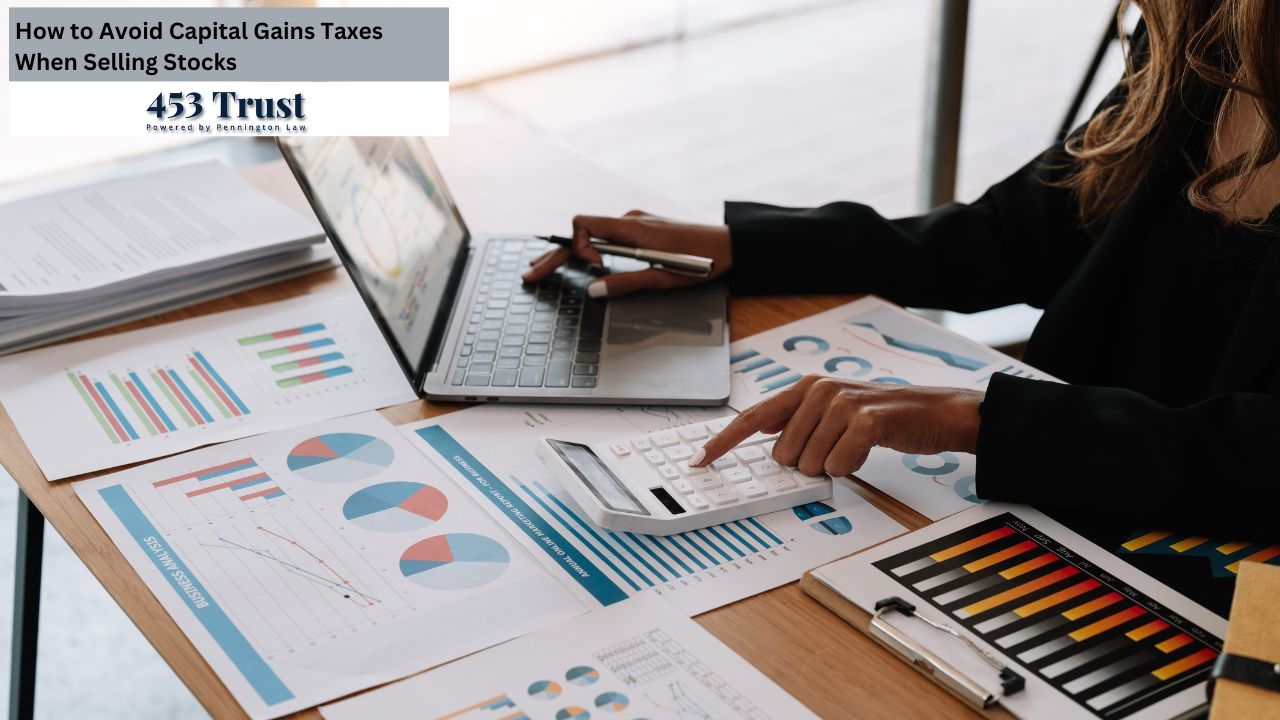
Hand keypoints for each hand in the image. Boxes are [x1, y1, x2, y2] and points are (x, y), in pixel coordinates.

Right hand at [522, 210, 732, 297]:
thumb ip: (626, 283)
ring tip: (545, 268)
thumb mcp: (663, 279)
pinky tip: (580, 261)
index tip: (594, 269)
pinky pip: (607, 235)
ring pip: (592, 234)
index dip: (578, 247)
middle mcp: (630, 221)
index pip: (584, 224)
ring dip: (570, 251)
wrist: (731, 245)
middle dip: (555, 254)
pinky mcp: (642, 229)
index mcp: (632, 229)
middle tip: (531, 274)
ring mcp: (635, 223)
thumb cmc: (702, 262)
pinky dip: (588, 248)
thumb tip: (594, 290)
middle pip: (581, 233)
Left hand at [691, 375, 983, 476]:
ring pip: (808, 464)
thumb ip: (796, 418)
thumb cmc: (882, 415)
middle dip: (808, 462)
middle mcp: (818, 390)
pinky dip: (851, 467)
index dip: (724, 441)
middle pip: (783, 454)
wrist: (932, 413)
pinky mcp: (864, 420)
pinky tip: (866, 450)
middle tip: (837, 447)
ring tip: (854, 446)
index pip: (752, 417)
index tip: (700, 459)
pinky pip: (837, 465)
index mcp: (805, 387)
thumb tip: (761, 430)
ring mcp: (841, 403)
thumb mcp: (833, 410)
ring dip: (832, 465)